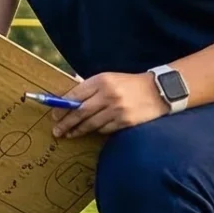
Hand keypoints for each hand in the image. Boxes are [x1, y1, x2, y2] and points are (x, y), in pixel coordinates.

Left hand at [54, 70, 169, 136]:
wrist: (159, 90)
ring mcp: (117, 109)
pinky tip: (89, 131)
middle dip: (65, 122)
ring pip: (90, 123)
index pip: (75, 95)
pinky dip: (95, 131)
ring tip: (68, 134)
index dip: (62, 107)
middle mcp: (108, 94)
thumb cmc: (129, 84)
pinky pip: (104, 129)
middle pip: (79, 112)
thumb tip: (65, 96)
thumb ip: (89, 87)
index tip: (54, 115)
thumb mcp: (109, 78)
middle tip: (56, 130)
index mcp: (101, 80)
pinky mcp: (125, 121)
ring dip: (77, 130)